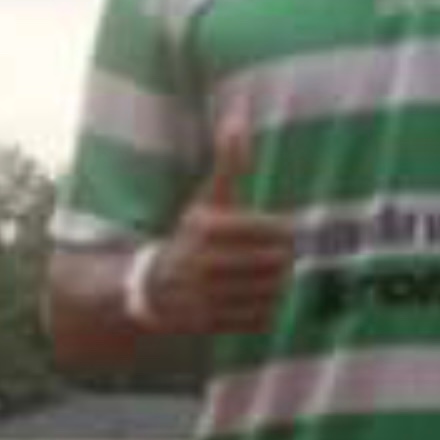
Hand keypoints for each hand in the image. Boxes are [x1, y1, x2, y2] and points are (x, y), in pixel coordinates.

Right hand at [145, 112, 293, 334]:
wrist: (152, 286)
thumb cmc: (192, 234)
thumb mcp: (208, 197)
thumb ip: (229, 161)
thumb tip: (238, 116)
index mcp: (205, 226)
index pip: (274, 229)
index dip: (287, 230)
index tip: (287, 230)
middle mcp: (202, 262)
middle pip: (276, 262)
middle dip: (285, 258)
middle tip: (283, 254)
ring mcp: (205, 296)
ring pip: (271, 291)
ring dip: (279, 283)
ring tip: (273, 274)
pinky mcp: (210, 323)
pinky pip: (261, 317)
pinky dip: (267, 308)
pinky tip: (257, 296)